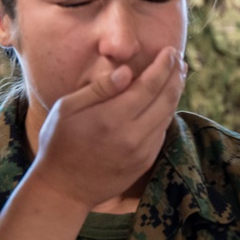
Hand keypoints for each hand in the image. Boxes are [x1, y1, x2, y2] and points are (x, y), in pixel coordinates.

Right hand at [28, 46, 186, 209]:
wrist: (64, 189)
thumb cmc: (59, 143)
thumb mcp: (67, 109)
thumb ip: (99, 89)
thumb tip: (127, 71)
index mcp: (112, 118)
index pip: (149, 85)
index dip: (163, 66)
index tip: (170, 51)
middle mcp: (133, 135)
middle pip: (166, 99)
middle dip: (176, 75)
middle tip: (179, 59)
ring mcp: (142, 151)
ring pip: (167, 115)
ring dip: (176, 92)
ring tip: (178, 75)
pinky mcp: (145, 162)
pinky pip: (162, 132)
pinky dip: (167, 113)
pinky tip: (165, 101)